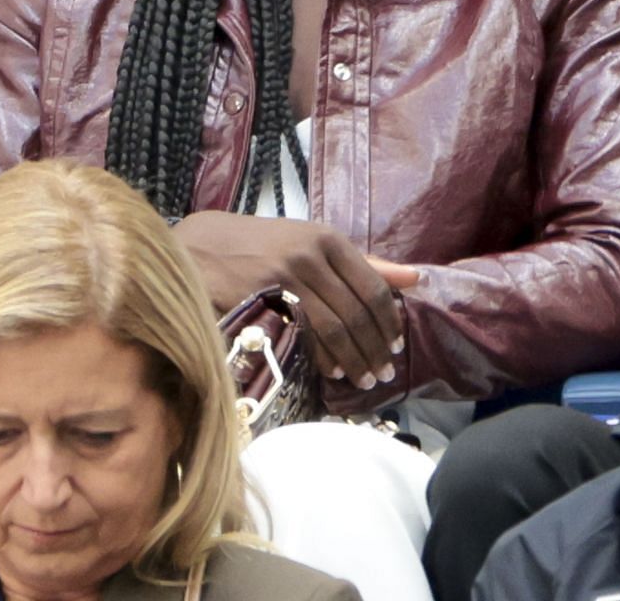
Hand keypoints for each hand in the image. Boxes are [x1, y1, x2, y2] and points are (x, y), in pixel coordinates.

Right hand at [174, 213, 417, 390]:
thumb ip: (365, 264)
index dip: (389, 322)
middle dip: (375, 349)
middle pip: (356, 312)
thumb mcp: (315, 244)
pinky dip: (321, 359)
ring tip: (363, 380)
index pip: (374, 288)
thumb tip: (416, 279)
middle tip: (384, 373)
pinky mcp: (260, 299)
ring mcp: (284, 278)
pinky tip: (332, 372)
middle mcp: (310, 256)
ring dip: (353, 359)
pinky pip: (301, 336)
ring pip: (332, 328)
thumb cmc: (266, 246)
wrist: (203, 244)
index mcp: (329, 240)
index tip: (396, 346)